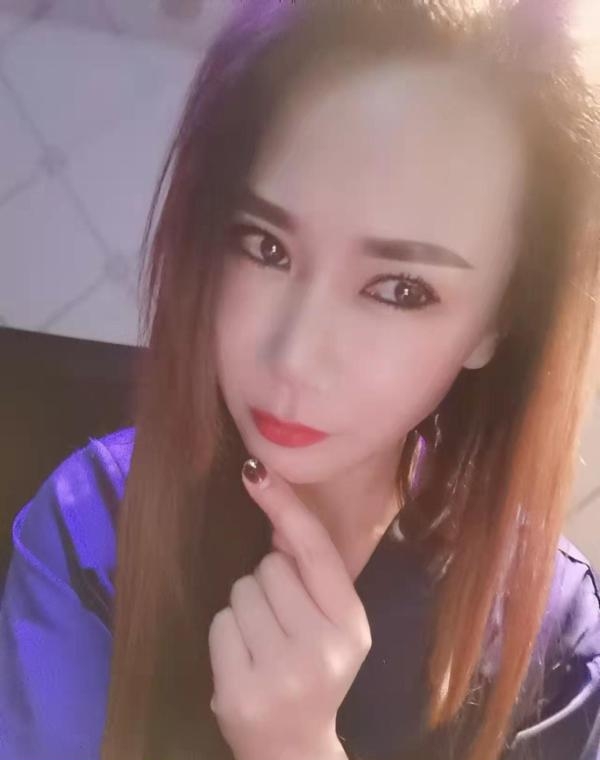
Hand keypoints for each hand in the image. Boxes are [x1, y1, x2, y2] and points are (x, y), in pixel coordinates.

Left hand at [207, 457, 371, 759]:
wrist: (294, 750)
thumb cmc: (314, 673)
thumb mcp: (330, 625)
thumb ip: (311, 574)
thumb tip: (278, 516)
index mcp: (351, 624)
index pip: (316, 551)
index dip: (286, 508)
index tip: (255, 471)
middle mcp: (323, 647)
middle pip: (269, 567)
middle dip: (267, 586)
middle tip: (278, 627)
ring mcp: (282, 672)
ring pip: (240, 591)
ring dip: (244, 611)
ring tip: (261, 646)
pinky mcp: (241, 691)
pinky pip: (219, 623)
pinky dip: (226, 637)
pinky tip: (243, 664)